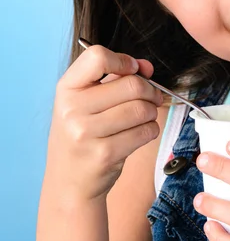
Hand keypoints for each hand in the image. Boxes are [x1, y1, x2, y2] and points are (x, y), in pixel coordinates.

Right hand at [46, 45, 162, 202]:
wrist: (69, 183)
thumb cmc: (82, 135)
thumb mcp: (86, 102)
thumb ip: (116, 77)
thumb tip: (146, 66)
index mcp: (66, 88)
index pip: (97, 57)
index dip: (123, 61)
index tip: (133, 70)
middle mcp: (72, 108)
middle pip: (131, 84)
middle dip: (150, 90)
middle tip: (152, 97)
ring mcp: (86, 132)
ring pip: (142, 108)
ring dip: (152, 111)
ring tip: (145, 116)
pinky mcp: (105, 153)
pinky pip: (145, 131)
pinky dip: (151, 129)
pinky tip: (141, 133)